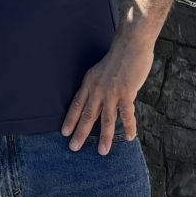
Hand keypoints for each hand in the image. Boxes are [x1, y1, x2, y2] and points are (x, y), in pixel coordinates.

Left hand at [61, 37, 154, 154]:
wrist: (130, 45)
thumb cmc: (118, 57)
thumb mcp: (100, 71)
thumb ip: (99, 86)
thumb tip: (101, 100)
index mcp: (89, 83)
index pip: (76, 105)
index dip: (70, 120)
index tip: (64, 133)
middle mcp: (97, 90)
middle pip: (87, 115)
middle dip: (80, 133)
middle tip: (74, 148)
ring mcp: (111, 92)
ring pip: (106, 119)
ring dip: (104, 137)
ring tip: (102, 151)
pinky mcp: (126, 93)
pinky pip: (126, 114)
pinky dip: (128, 127)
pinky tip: (128, 138)